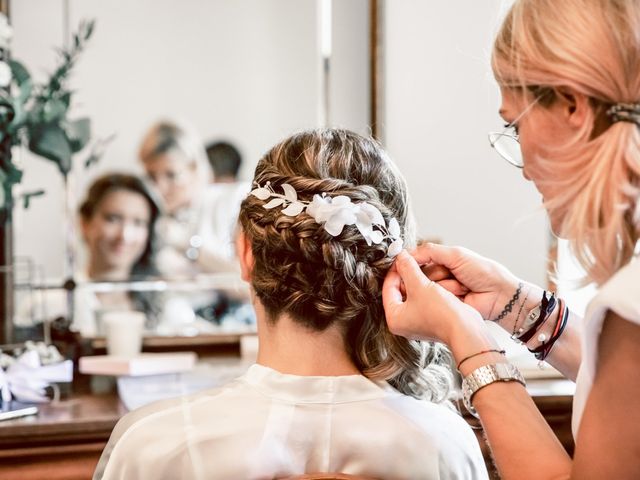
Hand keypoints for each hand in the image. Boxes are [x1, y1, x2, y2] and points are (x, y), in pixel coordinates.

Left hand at [382, 250, 483, 345]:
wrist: (465, 329)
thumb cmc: (441, 313)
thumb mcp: (420, 285)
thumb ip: (408, 268)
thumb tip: (401, 256)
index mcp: (394, 318)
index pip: (388, 288)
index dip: (395, 270)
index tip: (401, 258)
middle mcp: (403, 323)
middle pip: (399, 291)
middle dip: (407, 275)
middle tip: (411, 261)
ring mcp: (416, 322)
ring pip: (412, 293)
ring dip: (417, 280)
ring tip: (422, 267)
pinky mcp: (429, 320)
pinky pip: (422, 299)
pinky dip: (425, 288)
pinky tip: (432, 279)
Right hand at [411, 243, 528, 321]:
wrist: (499, 294)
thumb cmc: (483, 272)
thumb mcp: (456, 255)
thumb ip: (430, 252)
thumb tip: (406, 253)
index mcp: (441, 261)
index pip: (418, 260)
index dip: (412, 263)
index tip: (404, 264)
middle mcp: (439, 276)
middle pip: (420, 275)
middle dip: (435, 274)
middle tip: (450, 274)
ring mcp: (442, 292)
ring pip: (428, 288)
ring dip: (446, 285)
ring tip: (462, 286)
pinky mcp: (445, 306)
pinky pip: (436, 300)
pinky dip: (449, 296)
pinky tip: (462, 295)